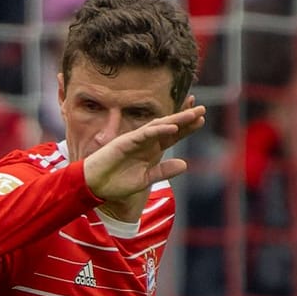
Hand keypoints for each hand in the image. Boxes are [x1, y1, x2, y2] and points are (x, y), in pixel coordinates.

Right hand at [81, 103, 206, 202]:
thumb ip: (163, 171)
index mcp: (150, 151)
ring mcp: (136, 140)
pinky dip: (159, 130)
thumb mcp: (145, 179)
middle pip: (169, 127)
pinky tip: (173, 127)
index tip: (201, 121)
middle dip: (186, 119)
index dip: (186, 129)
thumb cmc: (115, 183)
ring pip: (159, 126)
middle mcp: (145, 142)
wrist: (93, 186)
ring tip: (192, 114)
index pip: (171, 137)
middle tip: (202, 109)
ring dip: (176, 120)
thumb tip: (185, 164)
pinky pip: (145, 134)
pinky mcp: (126, 141)